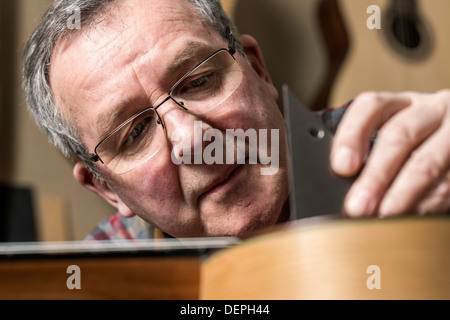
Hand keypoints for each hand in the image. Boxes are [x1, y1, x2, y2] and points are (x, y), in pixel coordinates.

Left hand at [331, 90, 449, 216]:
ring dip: (402, 194)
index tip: (341, 167)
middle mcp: (432, 110)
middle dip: (375, 175)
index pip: (371, 106)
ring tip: (383, 216)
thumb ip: (368, 154)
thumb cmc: (419, 146)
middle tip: (357, 206)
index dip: (352, 135)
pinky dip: (428, 203)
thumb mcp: (395, 138)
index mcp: (402, 103)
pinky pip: (449, 183)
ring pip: (427, 162)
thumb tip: (342, 187)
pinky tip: (412, 215)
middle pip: (399, 135)